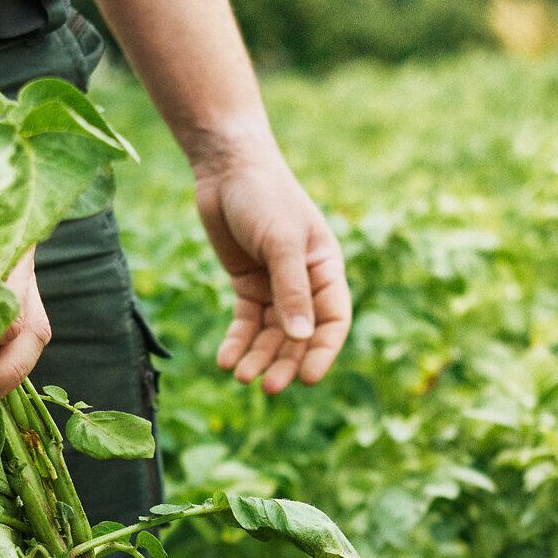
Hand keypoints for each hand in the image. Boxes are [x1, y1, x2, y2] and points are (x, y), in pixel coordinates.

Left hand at [194, 140, 350, 394]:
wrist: (226, 169)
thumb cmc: (264, 196)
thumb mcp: (281, 242)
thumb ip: (291, 290)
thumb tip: (301, 338)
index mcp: (325, 269)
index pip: (332, 321)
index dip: (322, 352)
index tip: (307, 379)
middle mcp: (304, 283)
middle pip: (299, 335)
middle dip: (284, 362)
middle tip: (268, 388)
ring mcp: (275, 286)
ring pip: (271, 334)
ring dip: (258, 357)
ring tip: (240, 376)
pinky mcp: (247, 285)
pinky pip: (246, 323)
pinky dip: (237, 342)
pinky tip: (225, 360)